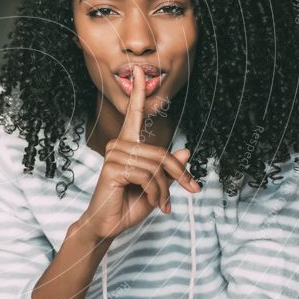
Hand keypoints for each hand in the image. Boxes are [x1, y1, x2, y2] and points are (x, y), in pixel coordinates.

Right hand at [78, 64, 200, 239]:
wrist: (108, 226)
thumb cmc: (128, 205)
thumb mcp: (157, 187)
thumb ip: (169, 170)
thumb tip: (186, 151)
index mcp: (128, 144)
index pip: (134, 114)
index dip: (139, 93)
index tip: (141, 72)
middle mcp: (119, 145)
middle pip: (161, 153)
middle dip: (179, 175)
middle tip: (190, 191)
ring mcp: (114, 155)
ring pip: (156, 167)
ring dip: (165, 190)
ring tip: (162, 204)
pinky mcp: (112, 168)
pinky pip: (147, 176)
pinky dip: (156, 193)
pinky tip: (153, 203)